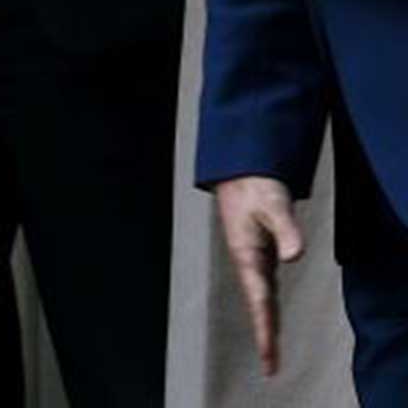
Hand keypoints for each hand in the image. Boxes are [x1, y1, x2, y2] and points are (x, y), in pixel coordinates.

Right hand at [215, 176, 302, 375]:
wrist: (238, 169)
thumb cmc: (253, 185)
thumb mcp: (274, 204)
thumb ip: (287, 230)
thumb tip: (295, 256)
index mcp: (247, 253)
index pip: (259, 300)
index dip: (264, 330)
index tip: (268, 357)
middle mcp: (248, 259)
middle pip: (259, 304)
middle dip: (264, 335)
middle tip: (270, 365)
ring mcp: (253, 256)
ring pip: (261, 296)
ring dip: (266, 322)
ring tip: (270, 349)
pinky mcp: (259, 251)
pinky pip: (264, 285)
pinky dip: (267, 304)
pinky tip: (270, 313)